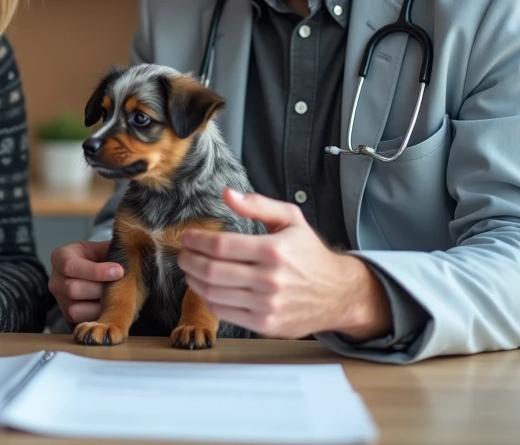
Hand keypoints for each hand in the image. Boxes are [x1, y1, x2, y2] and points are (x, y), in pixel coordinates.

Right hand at [49, 240, 123, 324]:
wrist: (96, 271)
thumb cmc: (100, 257)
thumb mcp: (103, 248)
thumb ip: (112, 250)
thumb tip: (130, 255)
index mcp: (60, 257)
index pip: (71, 266)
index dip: (96, 271)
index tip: (119, 271)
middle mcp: (55, 280)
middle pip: (73, 289)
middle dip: (100, 289)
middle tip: (120, 286)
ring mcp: (60, 300)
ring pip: (76, 309)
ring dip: (100, 305)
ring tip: (115, 297)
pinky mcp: (68, 315)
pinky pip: (81, 321)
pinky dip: (98, 315)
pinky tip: (110, 307)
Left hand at [177, 189, 390, 339]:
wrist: (337, 293)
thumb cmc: (310, 254)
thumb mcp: (291, 219)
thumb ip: (258, 204)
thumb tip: (227, 194)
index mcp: (274, 250)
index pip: (221, 246)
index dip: (196, 241)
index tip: (186, 237)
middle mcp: (270, 279)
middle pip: (211, 271)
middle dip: (188, 260)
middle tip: (182, 253)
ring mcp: (266, 305)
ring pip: (213, 293)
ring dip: (193, 280)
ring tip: (190, 269)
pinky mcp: (265, 325)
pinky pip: (224, 312)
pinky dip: (209, 299)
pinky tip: (207, 288)